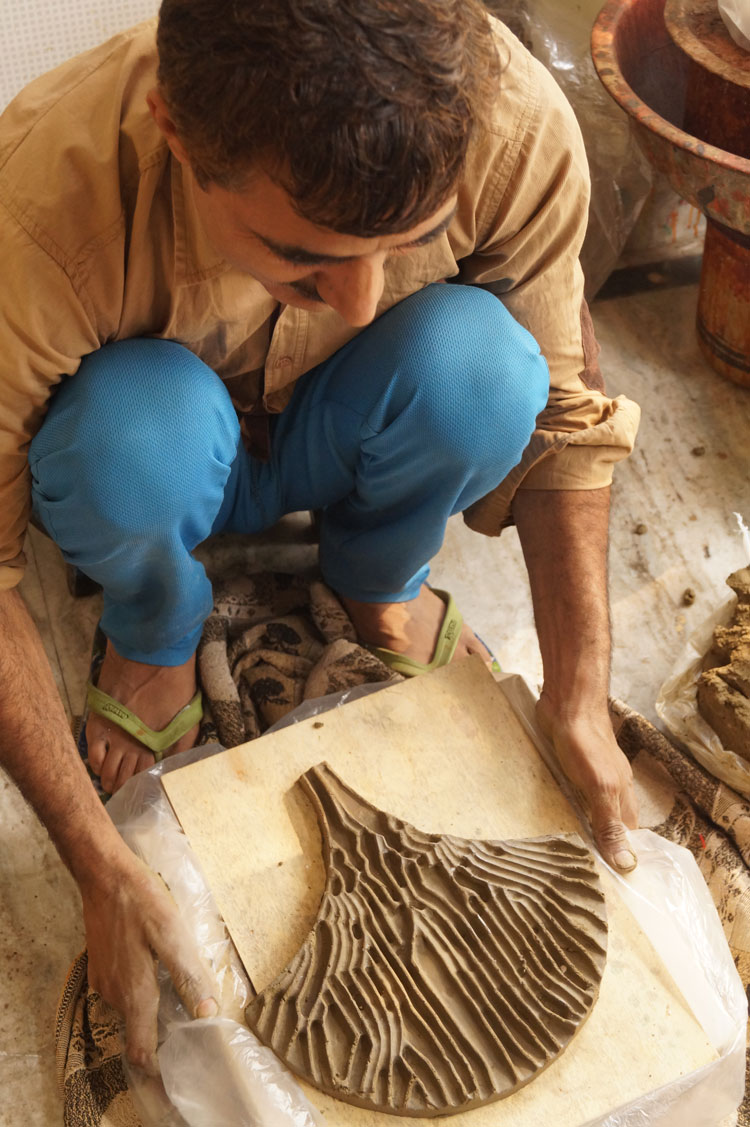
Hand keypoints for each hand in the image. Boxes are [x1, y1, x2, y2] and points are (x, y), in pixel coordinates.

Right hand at [80, 852, 218, 1073]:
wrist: (104, 874)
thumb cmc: (141, 901)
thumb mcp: (172, 934)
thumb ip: (188, 975)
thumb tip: (207, 1012)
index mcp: (134, 994)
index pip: (141, 1052)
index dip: (158, 1070)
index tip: (179, 1069)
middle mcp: (114, 995)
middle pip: (139, 1030)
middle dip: (163, 1029)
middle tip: (193, 1013)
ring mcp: (103, 981)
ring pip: (132, 1006)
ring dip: (153, 1001)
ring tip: (178, 981)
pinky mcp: (99, 966)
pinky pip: (123, 988)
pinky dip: (140, 985)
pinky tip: (156, 963)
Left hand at [537, 693, 638, 872]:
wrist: (567, 703)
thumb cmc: (584, 743)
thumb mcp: (598, 788)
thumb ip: (610, 824)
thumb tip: (627, 864)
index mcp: (623, 797)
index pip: (629, 838)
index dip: (622, 858)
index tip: (612, 886)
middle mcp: (610, 788)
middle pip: (610, 825)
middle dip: (600, 848)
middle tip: (583, 876)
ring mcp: (590, 776)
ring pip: (588, 810)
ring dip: (579, 828)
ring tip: (564, 855)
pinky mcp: (569, 766)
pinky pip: (569, 794)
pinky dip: (563, 808)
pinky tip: (551, 818)